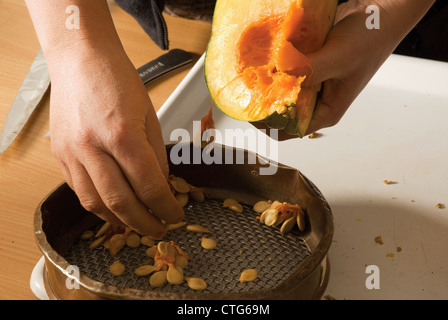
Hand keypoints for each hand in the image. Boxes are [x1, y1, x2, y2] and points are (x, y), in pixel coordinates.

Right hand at [48, 49, 183, 236]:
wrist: (81, 59)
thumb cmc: (117, 80)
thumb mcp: (150, 115)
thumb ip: (156, 155)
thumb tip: (162, 184)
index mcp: (122, 134)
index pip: (149, 186)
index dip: (165, 207)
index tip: (176, 215)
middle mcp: (93, 147)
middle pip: (121, 202)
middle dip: (144, 223)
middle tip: (159, 229)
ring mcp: (72, 152)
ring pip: (95, 203)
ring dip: (119, 221)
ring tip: (137, 225)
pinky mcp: (60, 155)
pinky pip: (79, 191)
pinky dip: (99, 206)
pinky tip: (113, 209)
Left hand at [253, 0, 433, 138]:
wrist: (378, 12)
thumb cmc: (369, 40)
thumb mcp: (338, 59)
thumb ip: (308, 71)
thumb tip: (279, 78)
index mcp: (326, 111)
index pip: (290, 129)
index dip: (268, 125)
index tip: (249, 110)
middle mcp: (317, 101)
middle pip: (282, 112)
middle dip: (264, 103)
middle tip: (245, 89)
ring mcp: (312, 83)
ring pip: (283, 91)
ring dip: (268, 84)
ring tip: (250, 75)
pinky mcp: (308, 66)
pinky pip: (286, 72)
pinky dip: (275, 67)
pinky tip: (263, 59)